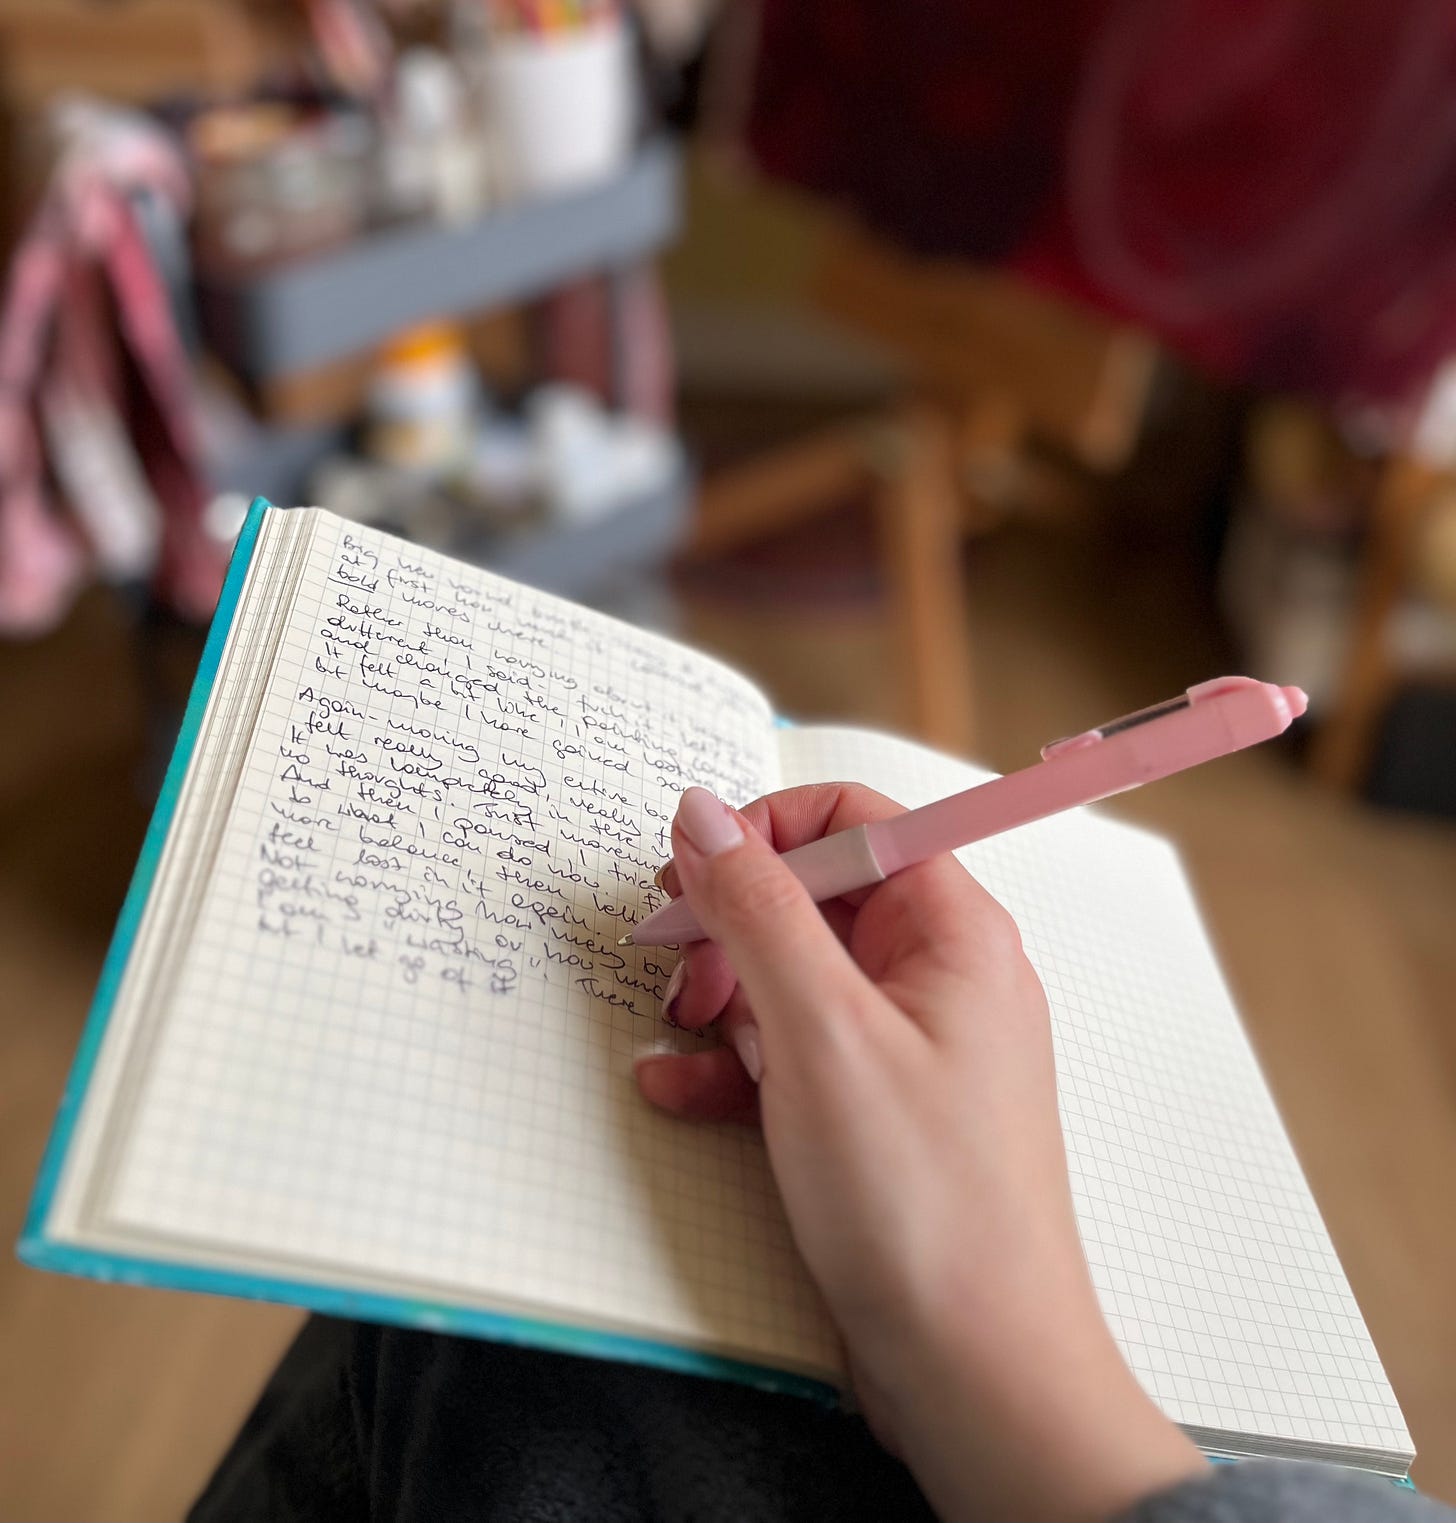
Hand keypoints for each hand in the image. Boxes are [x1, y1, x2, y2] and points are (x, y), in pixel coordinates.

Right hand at [635, 784, 1203, 1522]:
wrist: (974, 1372)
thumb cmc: (922, 1201)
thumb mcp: (821, 1031)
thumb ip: (756, 909)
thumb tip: (701, 812)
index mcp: (953, 932)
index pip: (855, 823)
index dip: (764, 831)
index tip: (689, 872)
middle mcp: (938, 977)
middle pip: (817, 898)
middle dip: (733, 924)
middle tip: (671, 961)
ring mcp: (908, 1050)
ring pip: (796, 978)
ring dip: (725, 997)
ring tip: (677, 1033)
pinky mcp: (876, 1114)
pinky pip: (795, 1055)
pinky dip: (734, 1065)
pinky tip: (675, 1089)